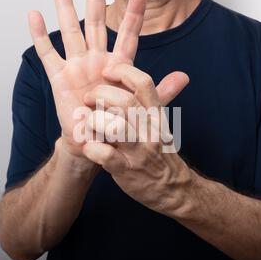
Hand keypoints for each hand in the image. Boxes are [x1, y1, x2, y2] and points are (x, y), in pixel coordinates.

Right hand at [28, 0, 145, 155]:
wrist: (93, 141)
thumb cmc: (115, 124)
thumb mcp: (142, 106)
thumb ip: (160, 89)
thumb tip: (185, 77)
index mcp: (118, 65)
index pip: (128, 34)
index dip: (134, 14)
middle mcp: (96, 60)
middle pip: (95, 23)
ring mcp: (76, 66)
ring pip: (70, 31)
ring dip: (65, 9)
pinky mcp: (59, 77)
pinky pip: (48, 53)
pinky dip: (40, 35)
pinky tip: (34, 15)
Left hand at [82, 64, 193, 215]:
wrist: (173, 188)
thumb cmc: (160, 152)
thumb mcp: (160, 124)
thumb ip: (149, 100)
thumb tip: (134, 75)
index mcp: (156, 115)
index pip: (144, 82)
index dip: (123, 71)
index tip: (106, 71)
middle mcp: (149, 130)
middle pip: (124, 101)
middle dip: (100, 95)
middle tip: (88, 99)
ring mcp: (138, 151)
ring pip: (115, 127)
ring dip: (94, 121)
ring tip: (87, 124)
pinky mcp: (126, 170)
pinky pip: (106, 155)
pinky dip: (92, 148)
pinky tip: (89, 146)